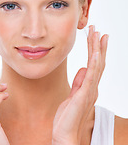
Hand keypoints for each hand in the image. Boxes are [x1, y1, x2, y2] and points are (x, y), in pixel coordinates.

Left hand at [52, 25, 108, 144]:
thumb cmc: (67, 117)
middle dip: (98, 45)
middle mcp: (91, 87)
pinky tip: (96, 52)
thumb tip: (83, 68)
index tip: (97, 37)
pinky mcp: (84, 94)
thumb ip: (79, 82)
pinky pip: (91, 76)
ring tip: (98, 35)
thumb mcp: (72, 95)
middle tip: (98, 30)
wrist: (65, 134)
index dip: (96, 50)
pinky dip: (95, 63)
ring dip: (97, 49)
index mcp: (88, 86)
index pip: (94, 65)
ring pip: (96, 65)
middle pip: (97, 62)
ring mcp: (89, 90)